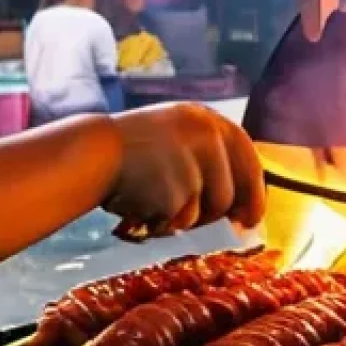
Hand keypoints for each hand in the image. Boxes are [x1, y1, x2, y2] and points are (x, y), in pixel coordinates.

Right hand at [103, 103, 264, 237]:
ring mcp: (194, 161)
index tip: (252, 213)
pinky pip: (183, 219)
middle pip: (235, 188)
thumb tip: (239, 206)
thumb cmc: (130, 155)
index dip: (254, 187)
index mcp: (204, 118)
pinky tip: (143, 203)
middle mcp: (205, 134)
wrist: (91, 154)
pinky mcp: (179, 187)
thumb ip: (206, 160)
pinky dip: (166, 220)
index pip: (245, 152)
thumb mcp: (173, 140)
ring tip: (158, 203)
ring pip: (212, 209)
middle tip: (231, 227)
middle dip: (229, 213)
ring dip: (189, 217)